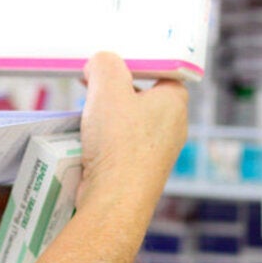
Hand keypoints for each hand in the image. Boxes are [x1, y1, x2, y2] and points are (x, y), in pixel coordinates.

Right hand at [75, 52, 188, 208]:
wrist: (115, 200)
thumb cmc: (118, 143)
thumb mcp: (107, 88)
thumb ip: (104, 64)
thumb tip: (99, 64)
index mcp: (175, 102)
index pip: (160, 70)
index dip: (133, 62)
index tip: (109, 63)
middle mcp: (173, 126)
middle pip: (141, 95)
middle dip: (114, 90)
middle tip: (91, 86)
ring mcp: (158, 152)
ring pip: (130, 122)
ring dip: (107, 116)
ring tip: (86, 115)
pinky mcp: (141, 171)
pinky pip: (123, 146)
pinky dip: (105, 140)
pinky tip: (88, 142)